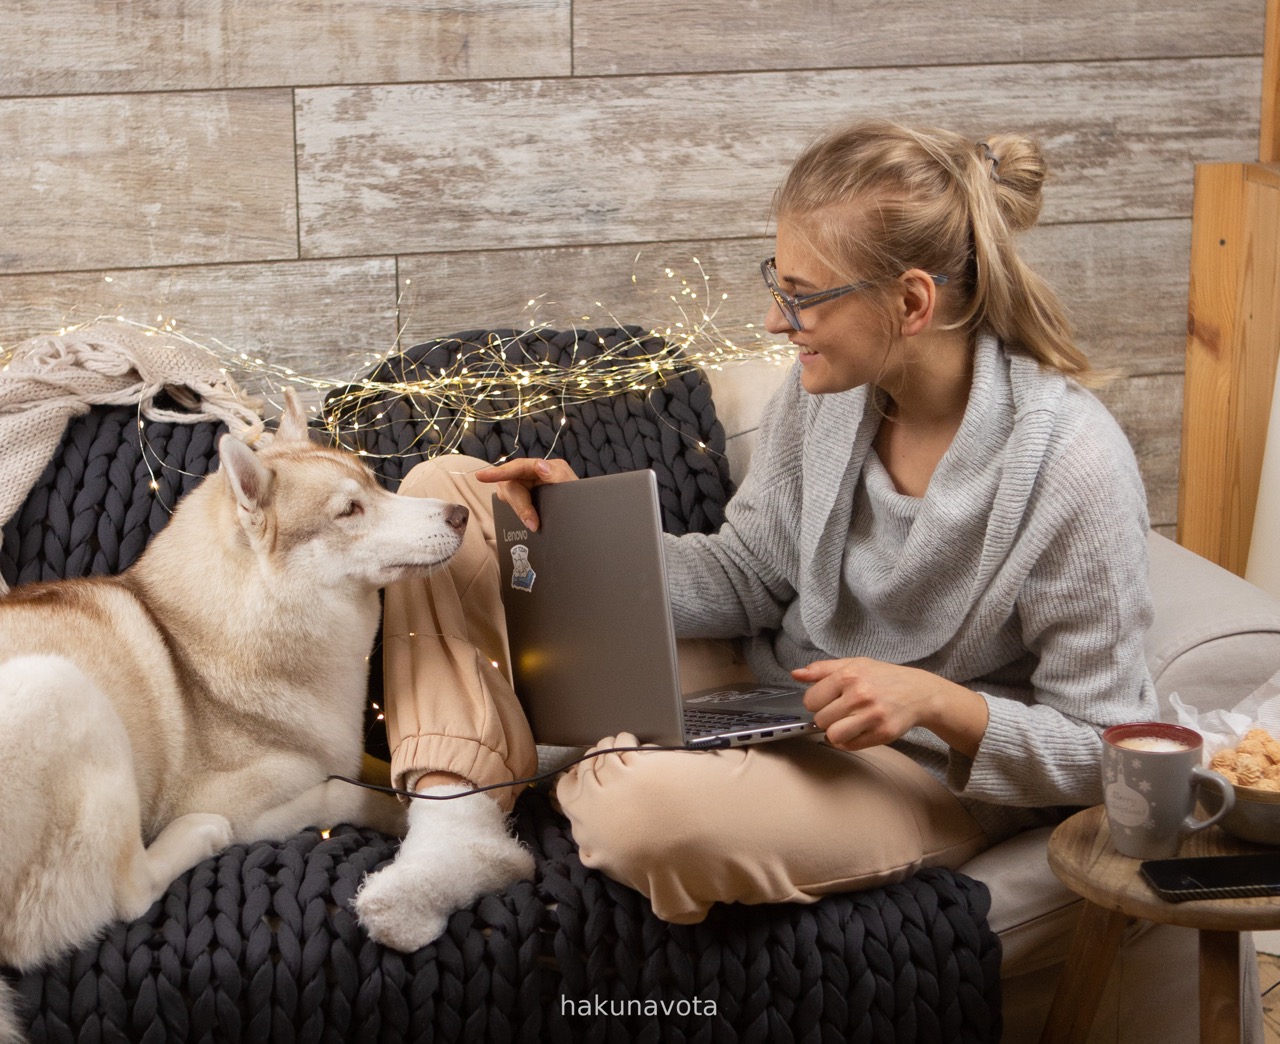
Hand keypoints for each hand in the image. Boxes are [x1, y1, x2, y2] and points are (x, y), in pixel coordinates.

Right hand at [474, 457, 577, 530]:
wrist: (578, 510)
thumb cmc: (575, 493)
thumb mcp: (570, 482)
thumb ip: (557, 473)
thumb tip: (540, 466)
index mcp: (537, 466)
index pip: (515, 468)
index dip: (497, 472)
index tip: (481, 476)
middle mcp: (526, 474)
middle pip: (508, 485)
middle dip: (519, 505)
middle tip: (533, 524)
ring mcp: (521, 487)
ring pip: (507, 497)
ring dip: (519, 510)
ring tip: (534, 522)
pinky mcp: (520, 499)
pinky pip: (512, 506)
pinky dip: (520, 514)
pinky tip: (531, 521)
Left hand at [792, 657, 987, 757]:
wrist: (918, 692)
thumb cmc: (882, 677)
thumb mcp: (854, 664)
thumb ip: (822, 669)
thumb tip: (796, 674)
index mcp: (849, 675)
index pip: (811, 700)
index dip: (815, 702)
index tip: (825, 700)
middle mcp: (860, 695)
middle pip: (820, 719)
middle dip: (826, 717)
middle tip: (839, 711)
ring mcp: (872, 716)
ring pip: (833, 735)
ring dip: (835, 732)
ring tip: (845, 722)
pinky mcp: (883, 734)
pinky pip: (850, 746)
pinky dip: (848, 741)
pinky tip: (856, 729)